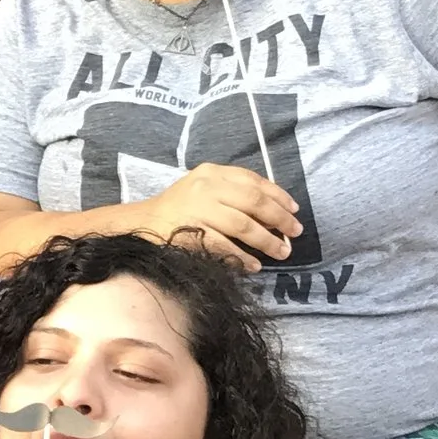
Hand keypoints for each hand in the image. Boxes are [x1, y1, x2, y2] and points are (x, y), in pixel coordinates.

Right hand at [139, 163, 302, 271]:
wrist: (142, 225)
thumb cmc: (179, 209)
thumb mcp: (204, 189)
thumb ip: (235, 193)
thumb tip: (277, 212)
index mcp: (212, 173)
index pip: (253, 181)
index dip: (278, 196)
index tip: (294, 210)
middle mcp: (206, 187)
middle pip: (254, 202)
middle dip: (280, 219)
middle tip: (294, 233)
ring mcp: (197, 210)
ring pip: (243, 225)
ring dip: (267, 241)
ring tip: (281, 252)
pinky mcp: (191, 233)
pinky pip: (225, 246)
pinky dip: (243, 257)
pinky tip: (254, 265)